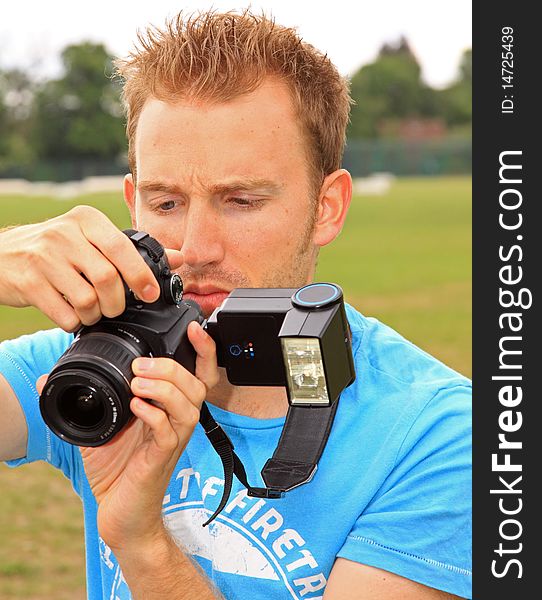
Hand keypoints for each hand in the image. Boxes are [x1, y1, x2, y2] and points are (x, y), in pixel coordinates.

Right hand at [0, 205, 182, 330]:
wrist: (3, 255)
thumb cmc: (57, 248)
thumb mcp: (92, 239)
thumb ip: (133, 250)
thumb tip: (179, 258)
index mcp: (86, 220)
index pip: (122, 248)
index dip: (140, 275)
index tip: (150, 294)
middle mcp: (64, 234)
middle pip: (107, 278)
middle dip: (117, 302)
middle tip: (114, 307)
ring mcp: (43, 257)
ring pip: (87, 299)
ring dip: (96, 314)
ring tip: (92, 311)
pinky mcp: (27, 281)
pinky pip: (64, 313)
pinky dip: (75, 322)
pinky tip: (72, 314)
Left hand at [36, 321, 218, 552]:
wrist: (119, 513)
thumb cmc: (116, 470)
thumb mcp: (98, 426)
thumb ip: (80, 400)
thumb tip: (46, 379)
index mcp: (169, 410)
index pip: (198, 375)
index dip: (204, 351)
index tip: (193, 329)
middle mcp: (176, 423)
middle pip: (197, 385)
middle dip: (172, 368)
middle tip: (141, 366)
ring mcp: (172, 441)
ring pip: (189, 406)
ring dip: (165, 389)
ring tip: (138, 382)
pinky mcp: (161, 460)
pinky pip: (169, 433)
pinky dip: (154, 416)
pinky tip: (136, 407)